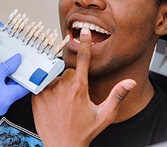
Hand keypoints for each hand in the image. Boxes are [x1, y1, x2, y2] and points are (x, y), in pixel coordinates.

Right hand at [0, 54, 29, 116]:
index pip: (24, 89)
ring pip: (5, 93)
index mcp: (7, 99)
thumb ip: (9, 66)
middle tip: (16, 67)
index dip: (27, 78)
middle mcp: (3, 106)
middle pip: (15, 91)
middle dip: (15, 78)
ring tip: (4, 70)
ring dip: (6, 82)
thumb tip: (17, 60)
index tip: (28, 71)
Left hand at [32, 28, 135, 146]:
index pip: (83, 59)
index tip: (84, 31)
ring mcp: (47, 90)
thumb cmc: (83, 131)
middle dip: (73, 79)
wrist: (62, 146)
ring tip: (63, 102)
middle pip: (69, 71)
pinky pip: (44, 84)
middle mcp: (62, 86)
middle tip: (74, 97)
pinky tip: (54, 103)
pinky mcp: (37, 96)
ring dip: (60, 85)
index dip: (85, 43)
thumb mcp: (105, 115)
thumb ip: (117, 96)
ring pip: (56, 77)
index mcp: (79, 87)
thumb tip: (130, 83)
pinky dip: (49, 89)